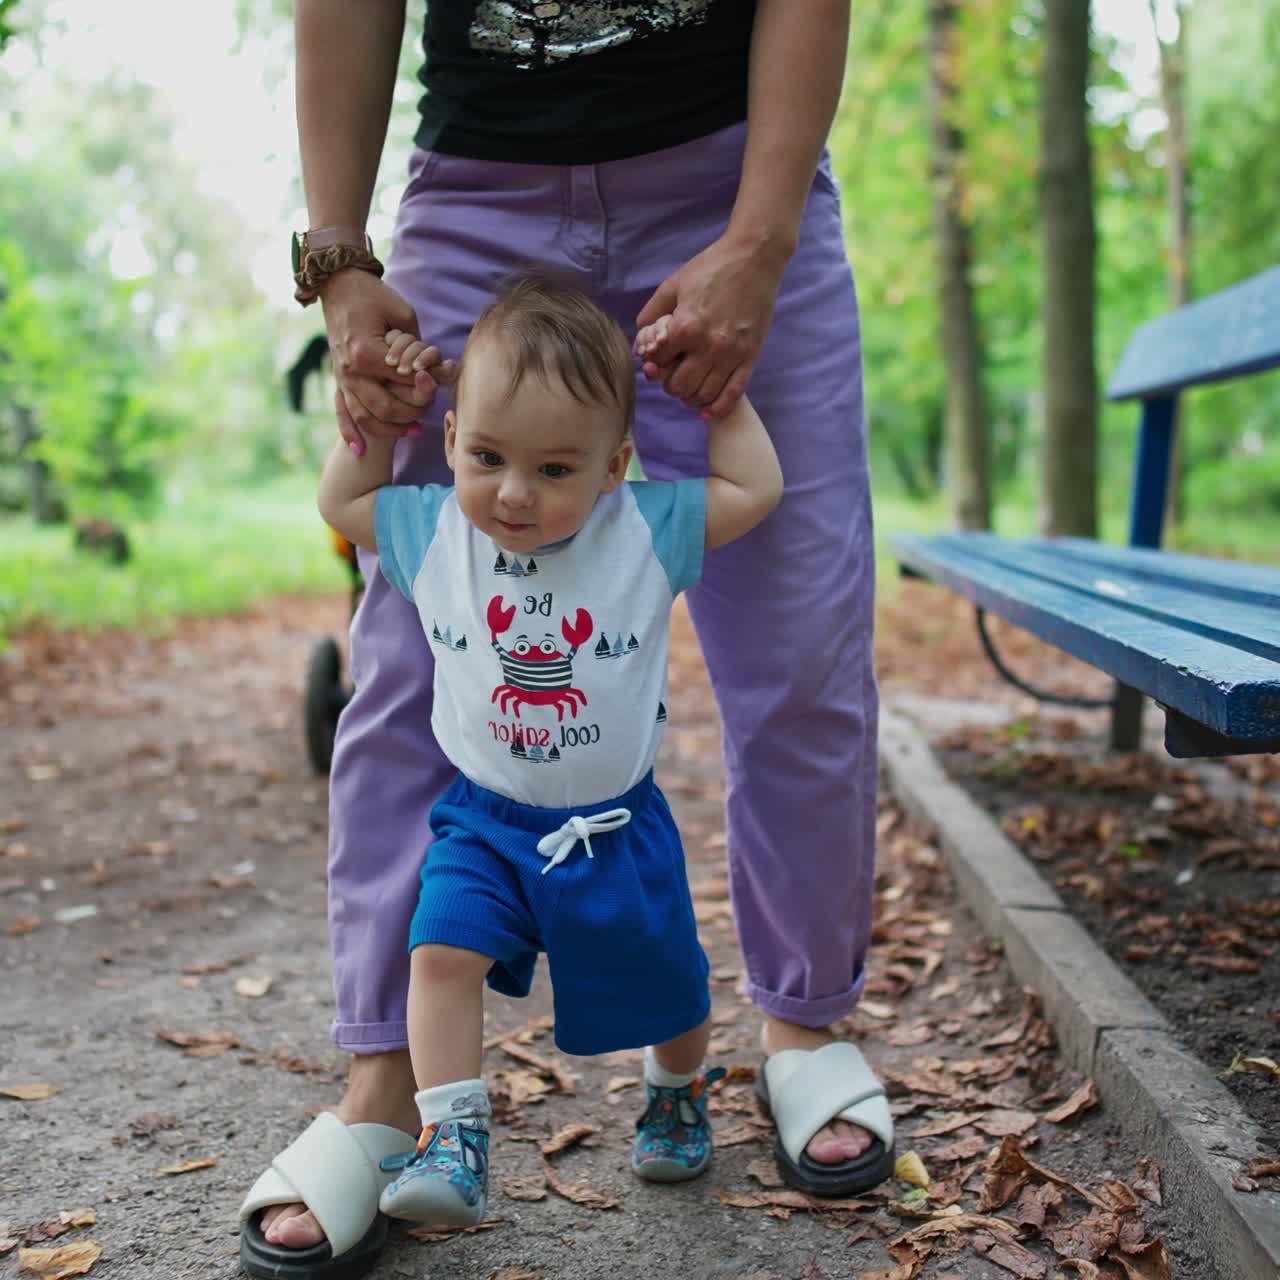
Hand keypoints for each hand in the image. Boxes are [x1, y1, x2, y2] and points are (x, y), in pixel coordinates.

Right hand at [320, 269, 453, 451]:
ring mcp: (341, 377)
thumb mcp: (402, 313)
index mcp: (367, 352)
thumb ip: (420, 343)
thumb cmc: (373, 296)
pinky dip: (350, 433)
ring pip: (363, 417)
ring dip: (388, 430)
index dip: (424, 385)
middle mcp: (351, 370)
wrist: (339, 285)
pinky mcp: (337, 379)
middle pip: (384, 408)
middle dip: (410, 414)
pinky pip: (341, 412)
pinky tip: (359, 451)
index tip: (438, 383)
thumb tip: (442, 368)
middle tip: (427, 414)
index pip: (402, 381)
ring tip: (412, 432)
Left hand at [634, 234, 787, 419]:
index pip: (658, 363)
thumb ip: (652, 313)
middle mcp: (708, 346)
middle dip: (670, 384)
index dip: (653, 362)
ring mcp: (732, 354)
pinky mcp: (751, 357)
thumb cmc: (712, 267)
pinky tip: (707, 409)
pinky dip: (717, 408)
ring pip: (704, 395)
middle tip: (673, 375)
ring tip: (689, 389)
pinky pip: (733, 394)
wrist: (754, 258)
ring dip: (691, 397)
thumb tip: (642, 340)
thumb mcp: (673, 284)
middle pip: (679, 387)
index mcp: (685, 327)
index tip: (658, 357)